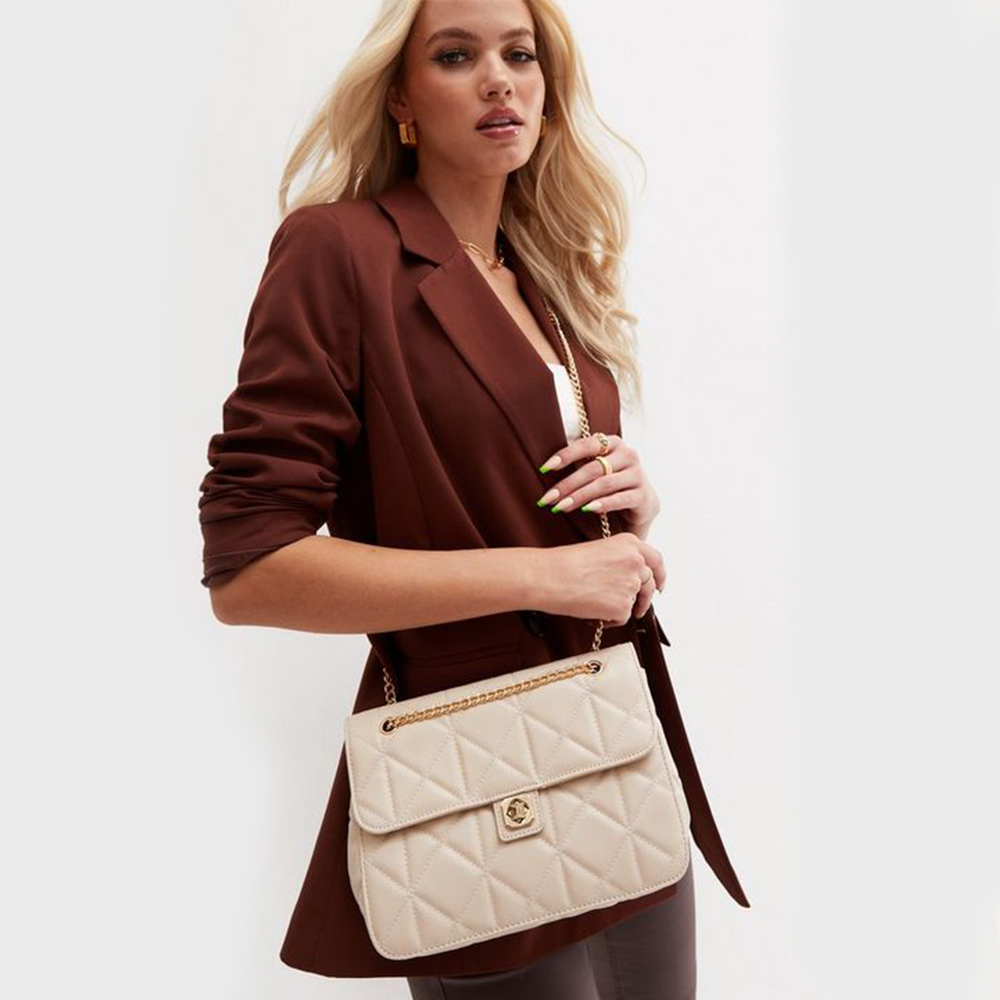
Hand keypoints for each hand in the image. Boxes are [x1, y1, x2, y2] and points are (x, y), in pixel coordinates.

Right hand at [534, 533, 665, 624]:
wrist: (549, 577)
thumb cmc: (564, 563)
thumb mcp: (599, 551)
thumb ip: (619, 561)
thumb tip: (627, 580)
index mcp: (629, 543)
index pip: (655, 560)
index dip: (660, 574)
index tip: (660, 585)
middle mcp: (635, 561)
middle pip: (649, 583)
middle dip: (645, 598)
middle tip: (639, 608)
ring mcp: (631, 584)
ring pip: (633, 601)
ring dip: (619, 606)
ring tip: (595, 604)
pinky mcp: (623, 606)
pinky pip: (621, 617)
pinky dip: (609, 619)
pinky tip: (592, 612)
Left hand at [536, 433, 661, 535]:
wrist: (642, 505)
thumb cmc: (611, 485)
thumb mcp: (596, 470)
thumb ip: (579, 464)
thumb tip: (544, 469)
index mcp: (614, 443)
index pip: (587, 444)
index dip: (565, 455)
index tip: (544, 468)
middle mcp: (628, 454)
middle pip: (592, 468)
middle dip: (567, 484)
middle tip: (548, 498)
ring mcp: (638, 475)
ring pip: (604, 484)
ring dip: (579, 496)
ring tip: (560, 507)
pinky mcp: (644, 496)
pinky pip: (620, 499)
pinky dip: (602, 504)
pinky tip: (587, 509)